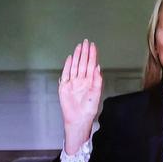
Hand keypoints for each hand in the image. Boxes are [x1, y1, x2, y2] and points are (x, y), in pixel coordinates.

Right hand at [58, 39, 102, 154]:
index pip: (91, 65)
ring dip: (77, 56)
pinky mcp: (64, 86)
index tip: (93, 46)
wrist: (78, 119)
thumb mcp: (96, 94)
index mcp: (90, 81)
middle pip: (83, 63)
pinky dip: (67, 65)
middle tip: (86, 42)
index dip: (92, 55)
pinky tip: (70, 58)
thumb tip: (97, 67)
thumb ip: (97, 80)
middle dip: (85, 52)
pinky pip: (66, 73)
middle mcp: (81, 80)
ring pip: (75, 66)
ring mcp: (73, 82)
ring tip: (79, 46)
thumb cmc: (89, 109)